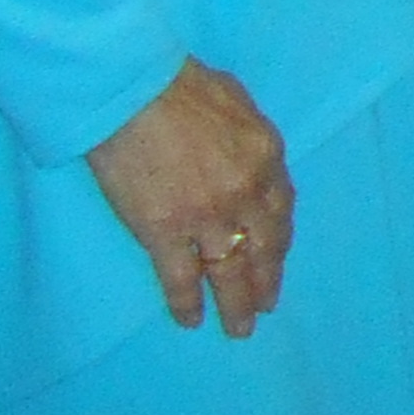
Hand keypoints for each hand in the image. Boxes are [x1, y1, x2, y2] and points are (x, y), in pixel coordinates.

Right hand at [88, 61, 295, 334]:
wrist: (133, 93)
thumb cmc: (180, 86)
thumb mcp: (237, 102)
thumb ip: (247, 136)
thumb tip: (245, 152)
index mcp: (267, 157)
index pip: (280, 209)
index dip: (278, 240)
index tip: (276, 258)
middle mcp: (246, 194)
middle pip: (263, 248)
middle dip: (266, 281)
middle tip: (266, 307)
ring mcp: (207, 218)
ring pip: (229, 271)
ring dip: (236, 303)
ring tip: (239, 329)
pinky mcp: (165, 233)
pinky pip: (180, 279)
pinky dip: (186, 303)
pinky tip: (190, 320)